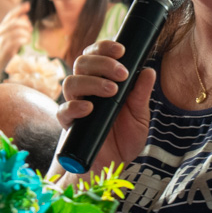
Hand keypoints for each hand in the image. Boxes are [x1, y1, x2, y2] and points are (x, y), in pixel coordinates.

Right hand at [0, 3, 32, 81]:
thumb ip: (18, 28)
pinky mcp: (4, 49)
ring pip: (16, 30)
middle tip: (30, 29)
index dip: (19, 9)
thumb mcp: (13, 38)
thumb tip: (25, 17)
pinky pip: (16, 40)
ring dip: (26, 33)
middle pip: (14, 21)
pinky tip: (27, 42)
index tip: (28, 5)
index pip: (10, 15)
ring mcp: (1, 41)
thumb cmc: (8, 53)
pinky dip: (24, 39)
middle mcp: (0, 33)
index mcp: (2, 28)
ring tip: (29, 38)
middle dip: (25, 24)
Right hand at [58, 39, 154, 170]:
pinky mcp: (70, 125)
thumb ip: (141, 93)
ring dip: (92, 82)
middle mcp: (86, 90)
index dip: (105, 47)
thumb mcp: (140, 113)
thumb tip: (148, 70)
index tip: (122, 50)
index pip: (96, 54)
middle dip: (102, 63)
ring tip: (112, 90)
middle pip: (82, 63)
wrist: (115, 165)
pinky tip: (89, 108)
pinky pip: (63, 111)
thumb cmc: (126, 136)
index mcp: (101, 80)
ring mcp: (76, 106)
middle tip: (122, 74)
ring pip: (71, 82)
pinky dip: (74, 107)